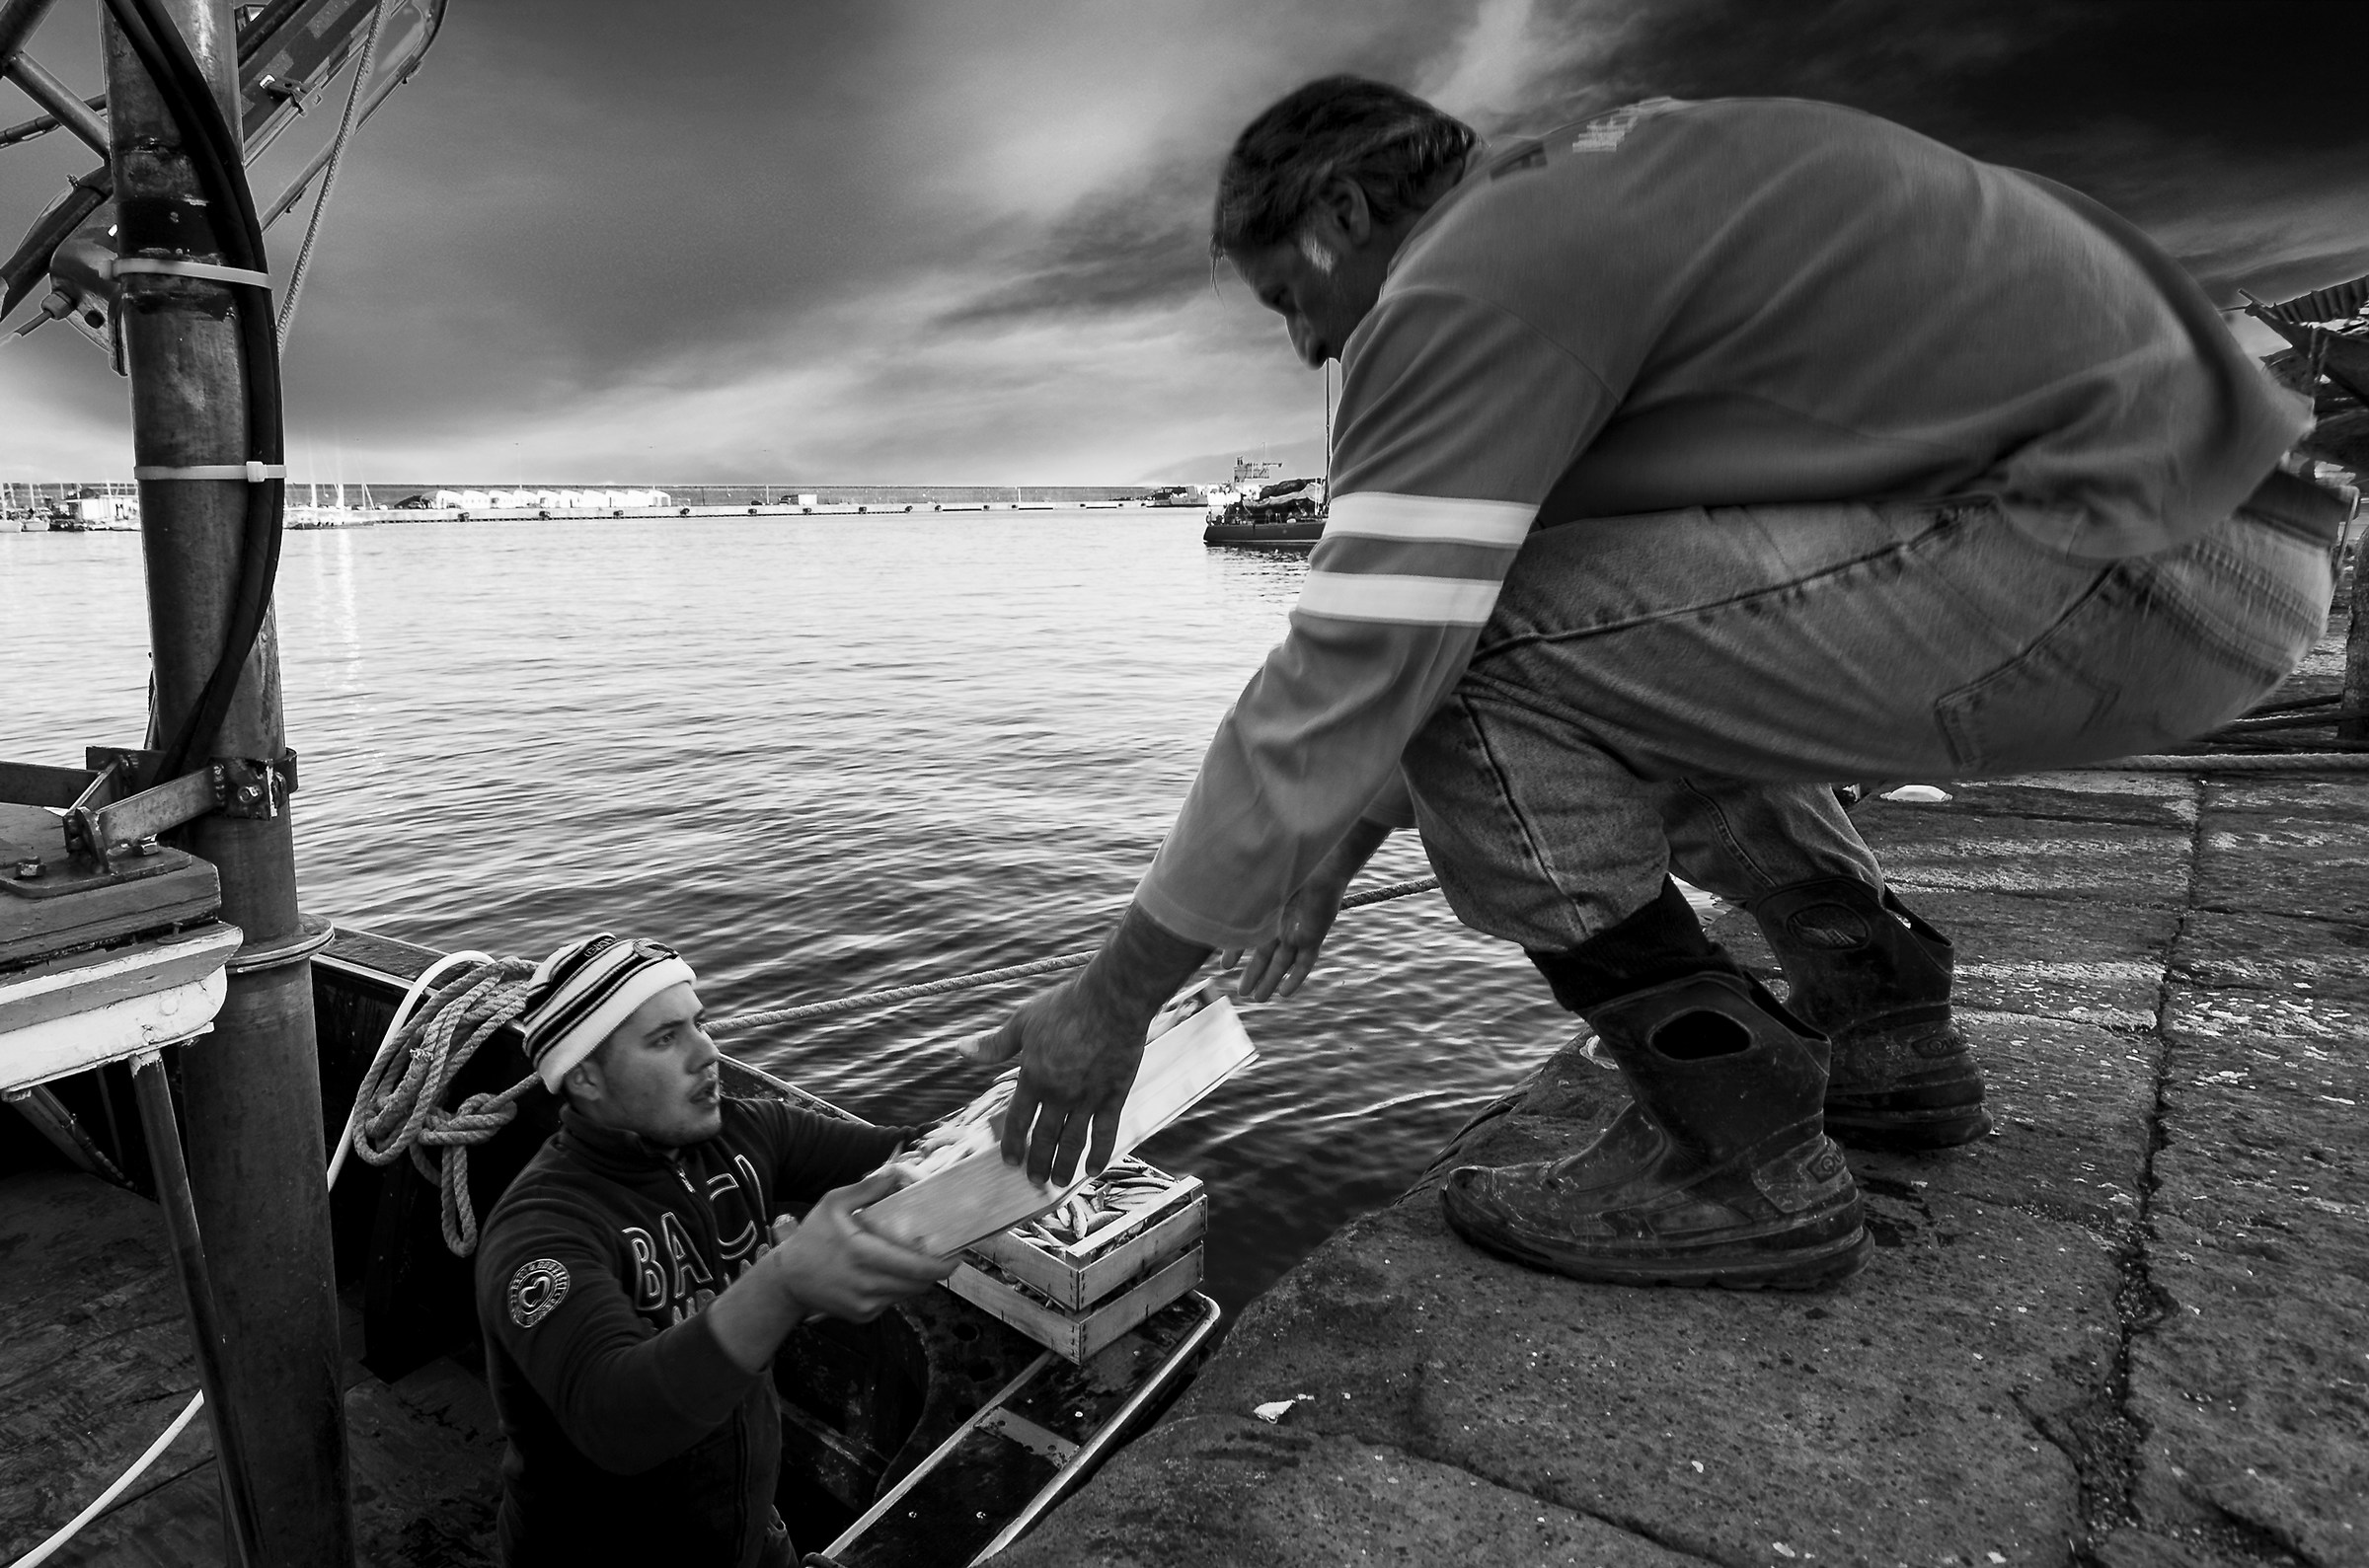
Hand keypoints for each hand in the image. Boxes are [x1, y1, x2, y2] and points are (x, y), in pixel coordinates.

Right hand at [767, 1167, 953, 1323]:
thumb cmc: (813, 1237)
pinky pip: (892, 1302)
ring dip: (917, 1280)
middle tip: (945, 1256)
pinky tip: (889, 1274)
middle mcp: (867, 1284)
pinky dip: (898, 1288)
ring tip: (918, 1262)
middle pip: (919, 1284)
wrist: (788, 1280)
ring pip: (908, 1294)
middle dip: (935, 1271)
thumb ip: (866, 1188)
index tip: (959, 1255)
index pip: (916, 1268)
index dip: (943, 1266)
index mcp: (863, 1254)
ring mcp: (865, 1304)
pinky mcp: (863, 1316)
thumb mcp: (833, 1204)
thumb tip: (895, 1171)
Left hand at [973, 904, 1210, 1184]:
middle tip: (1034, 1181)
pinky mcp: (1114, 1094)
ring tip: (1059, 1183)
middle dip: (1038, 1163)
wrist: (1112, 998)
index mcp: (1033, 1078)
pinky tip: (1093, 1169)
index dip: (1013, 1145)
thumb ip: (993, 1045)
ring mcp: (1088, 1097)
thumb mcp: (1022, 1022)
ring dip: (1064, 1166)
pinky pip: (1106, 1131)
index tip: (1010, 1162)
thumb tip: (960, 1050)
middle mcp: (1059, 1094)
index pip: (1018, 1122)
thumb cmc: (1065, 1006)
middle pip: (1045, 1138)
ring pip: (1073, 1141)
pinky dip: (1099, 1153)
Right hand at [1221, 821, 1390, 1002]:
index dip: (1235, 952)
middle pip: (1266, 956)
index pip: (1249, 937)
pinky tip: (1285, 994)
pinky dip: (1295, 978)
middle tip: (1241, 993)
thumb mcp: (1256, 884)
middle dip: (1253, 974)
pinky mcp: (1314, 935)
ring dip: (1270, 981)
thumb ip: (1239, 898)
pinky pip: (1305, 962)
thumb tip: (1206, 899)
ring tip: (1257, 998)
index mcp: (1268, 911)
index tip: (1224, 967)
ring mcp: (1299, 931)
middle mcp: (1282, 923)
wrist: (1320, 857)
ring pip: (1283, 963)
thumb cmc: (1286, 863)